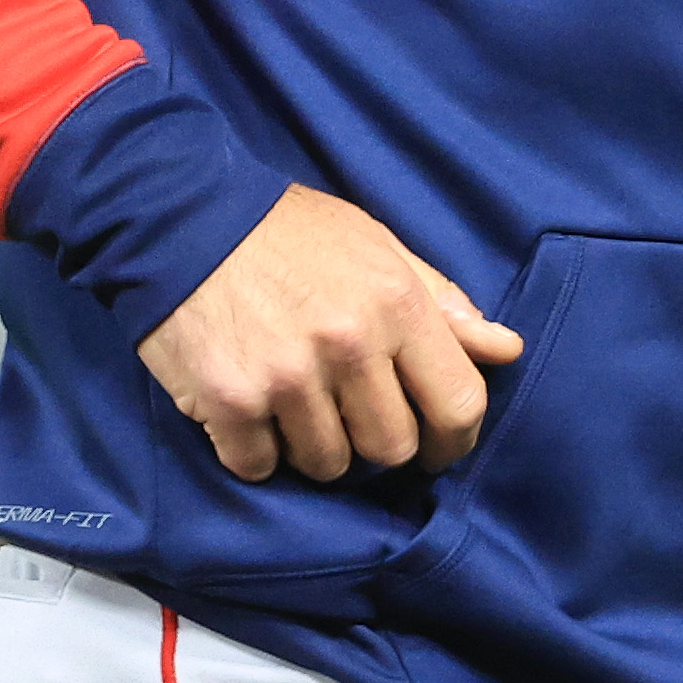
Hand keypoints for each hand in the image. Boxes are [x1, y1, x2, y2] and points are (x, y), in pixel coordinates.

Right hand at [138, 187, 527, 482]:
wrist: (178, 216)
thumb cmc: (286, 232)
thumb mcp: (375, 246)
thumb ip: (440, 303)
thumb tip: (504, 349)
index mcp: (397, 303)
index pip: (459, 403)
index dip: (454, 439)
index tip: (436, 445)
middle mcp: (348, 344)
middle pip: (391, 448)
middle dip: (374, 442)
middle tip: (348, 413)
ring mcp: (287, 378)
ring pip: (327, 465)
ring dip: (313, 446)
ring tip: (294, 401)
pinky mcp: (229, 402)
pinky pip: (261, 466)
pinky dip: (257, 450)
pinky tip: (250, 409)